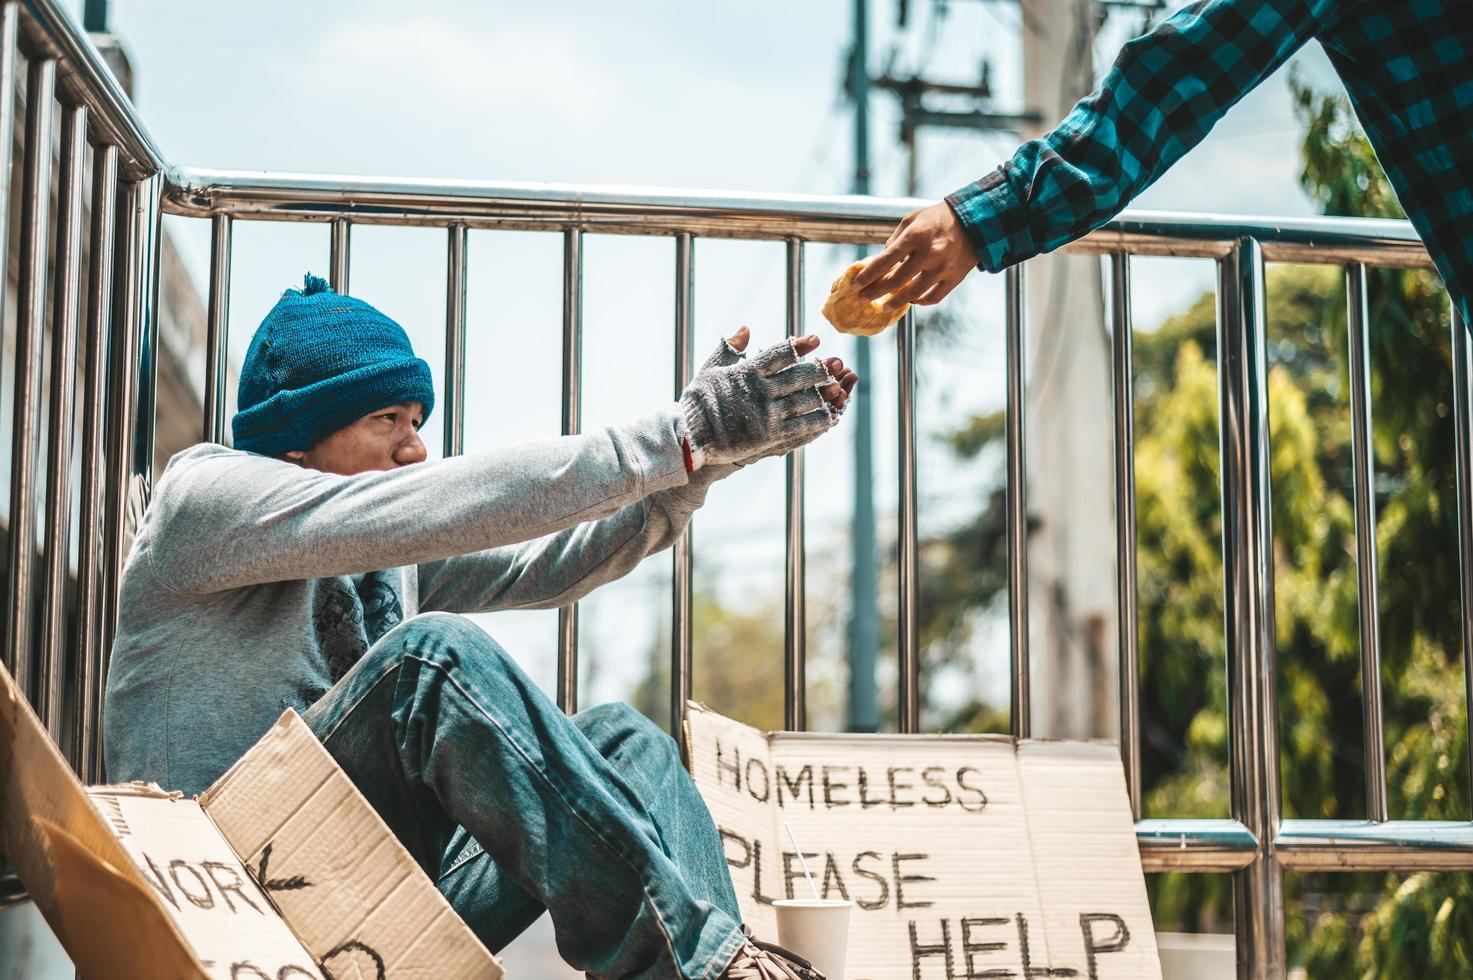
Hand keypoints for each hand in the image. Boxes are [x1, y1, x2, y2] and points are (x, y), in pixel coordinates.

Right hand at [679, 331, 858, 469]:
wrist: (689, 435)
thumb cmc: (698, 402)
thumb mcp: (710, 369)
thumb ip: (729, 348)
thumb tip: (745, 328)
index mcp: (747, 372)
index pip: (780, 354)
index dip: (800, 345)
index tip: (816, 340)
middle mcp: (759, 391)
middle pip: (798, 376)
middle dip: (820, 369)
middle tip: (837, 363)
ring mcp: (766, 414)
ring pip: (804, 401)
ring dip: (823, 393)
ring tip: (837, 388)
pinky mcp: (769, 436)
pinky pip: (801, 426)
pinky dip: (818, 420)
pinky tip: (830, 416)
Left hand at [852, 200, 978, 308]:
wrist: (974, 221)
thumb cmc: (938, 218)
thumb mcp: (912, 220)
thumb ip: (895, 239)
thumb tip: (882, 258)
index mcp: (915, 236)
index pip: (885, 260)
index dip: (868, 275)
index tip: (856, 284)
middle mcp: (929, 254)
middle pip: (895, 281)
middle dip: (875, 291)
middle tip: (864, 297)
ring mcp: (942, 268)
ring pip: (913, 294)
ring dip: (895, 302)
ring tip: (884, 306)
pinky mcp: (954, 278)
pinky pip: (933, 297)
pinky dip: (920, 302)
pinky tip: (911, 300)